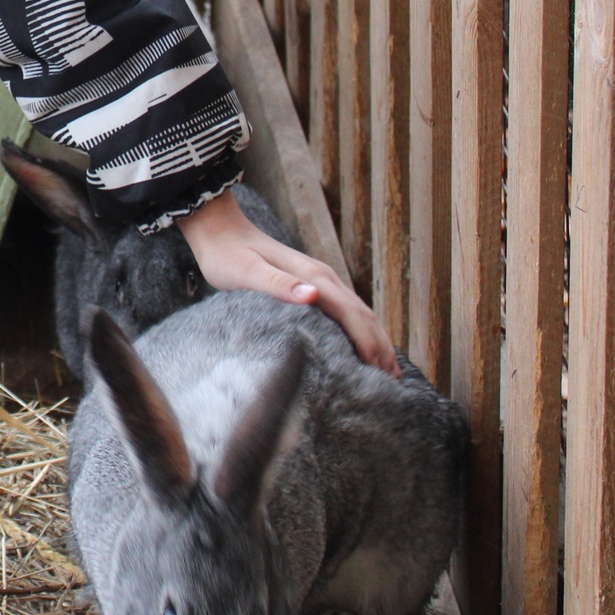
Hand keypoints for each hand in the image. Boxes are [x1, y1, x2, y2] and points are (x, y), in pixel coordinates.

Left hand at [179, 188, 399, 374]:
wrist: (220, 231)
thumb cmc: (229, 256)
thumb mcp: (247, 273)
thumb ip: (279, 285)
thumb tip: (314, 296)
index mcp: (313, 276)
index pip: (351, 315)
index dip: (368, 344)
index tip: (380, 374)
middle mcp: (323, 277)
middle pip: (362, 315)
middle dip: (380, 347)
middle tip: (394, 382)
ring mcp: (319, 280)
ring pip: (358, 312)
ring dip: (375, 340)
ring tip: (388, 370)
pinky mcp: (312, 284)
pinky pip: (345, 311)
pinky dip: (361, 330)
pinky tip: (362, 346)